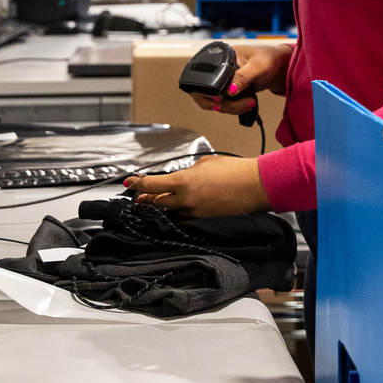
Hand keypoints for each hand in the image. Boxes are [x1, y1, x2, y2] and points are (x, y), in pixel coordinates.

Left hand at [124, 156, 269, 217]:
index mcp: (182, 182)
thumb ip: (189, 171)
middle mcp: (185, 200)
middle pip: (157, 202)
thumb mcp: (205, 163)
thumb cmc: (233, 170)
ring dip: (162, 206)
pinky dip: (180, 211)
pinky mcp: (204, 219)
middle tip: (140, 196)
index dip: (138, 184)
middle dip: (147, 198)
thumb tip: (183, 177)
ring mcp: (194, 212)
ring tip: (156, 202)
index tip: (129, 183)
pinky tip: (179, 208)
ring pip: (171, 210)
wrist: (254, 186)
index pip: (152, 185)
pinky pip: (186, 216)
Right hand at [190, 43, 291, 116]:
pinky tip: (247, 105)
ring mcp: (224, 82)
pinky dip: (235, 108)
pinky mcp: (230, 91)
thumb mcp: (257, 66)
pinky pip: (225, 104)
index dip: (211, 91)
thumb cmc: (269, 59)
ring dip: (231, 108)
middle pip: (207, 94)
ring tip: (249, 103)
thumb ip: (243, 77)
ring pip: (216, 102)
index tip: (222, 100)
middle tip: (240, 105)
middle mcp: (218, 71)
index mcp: (220, 59)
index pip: (206, 78)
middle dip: (223, 104)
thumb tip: (229, 91)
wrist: (279, 68)